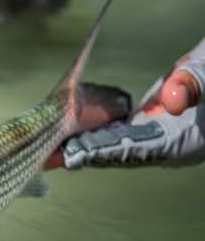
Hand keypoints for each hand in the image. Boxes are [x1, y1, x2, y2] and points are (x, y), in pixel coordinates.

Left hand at [62, 37, 204, 167]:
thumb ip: (195, 85)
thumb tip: (172, 100)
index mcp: (186, 141)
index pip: (138, 149)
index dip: (105, 152)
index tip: (76, 155)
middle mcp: (169, 145)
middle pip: (119, 152)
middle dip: (85, 153)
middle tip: (50, 155)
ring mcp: (161, 135)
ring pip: (116, 144)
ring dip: (85, 145)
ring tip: (52, 148)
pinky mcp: (153, 123)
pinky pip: (120, 131)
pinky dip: (96, 131)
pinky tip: (71, 131)